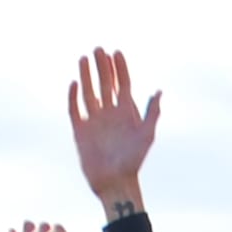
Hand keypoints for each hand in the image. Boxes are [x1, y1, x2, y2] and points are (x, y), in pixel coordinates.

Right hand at [68, 49, 159, 201]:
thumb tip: (159, 91)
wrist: (115, 182)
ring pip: (89, 92)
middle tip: (99, 49)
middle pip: (105, 83)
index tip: (116, 53)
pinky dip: (73, 96)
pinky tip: (74, 83)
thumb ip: (152, 113)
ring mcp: (94, 120)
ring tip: (84, 58)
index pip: (123, 84)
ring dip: (86, 75)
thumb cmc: (134, 161)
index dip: (120, 68)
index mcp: (126, 112)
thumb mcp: (147, 136)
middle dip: (102, 67)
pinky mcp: (80, 130)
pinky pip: (74, 109)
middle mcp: (110, 113)